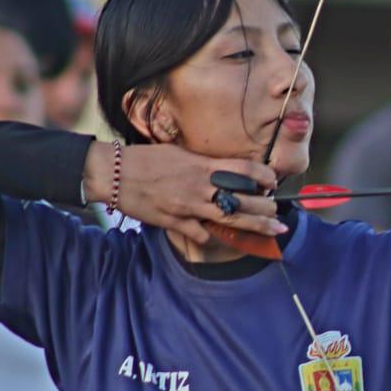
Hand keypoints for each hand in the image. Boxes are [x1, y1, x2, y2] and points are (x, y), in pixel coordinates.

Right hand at [85, 141, 286, 245]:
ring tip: (273, 230)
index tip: (273, 182)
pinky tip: (219, 238)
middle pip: (243, 200)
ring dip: (255, 226)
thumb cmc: (145, 159)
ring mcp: (188, 206)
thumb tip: (224, 170)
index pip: (242, 170)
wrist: (113, 173)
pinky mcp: (175, 222)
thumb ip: (203, 164)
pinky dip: (211, 236)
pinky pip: (201, 234)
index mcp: (201, 165)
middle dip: (265, 208)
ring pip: (230, 219)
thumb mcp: (178, 153)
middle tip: (277, 213)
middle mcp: (199, 186)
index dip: (263, 177)